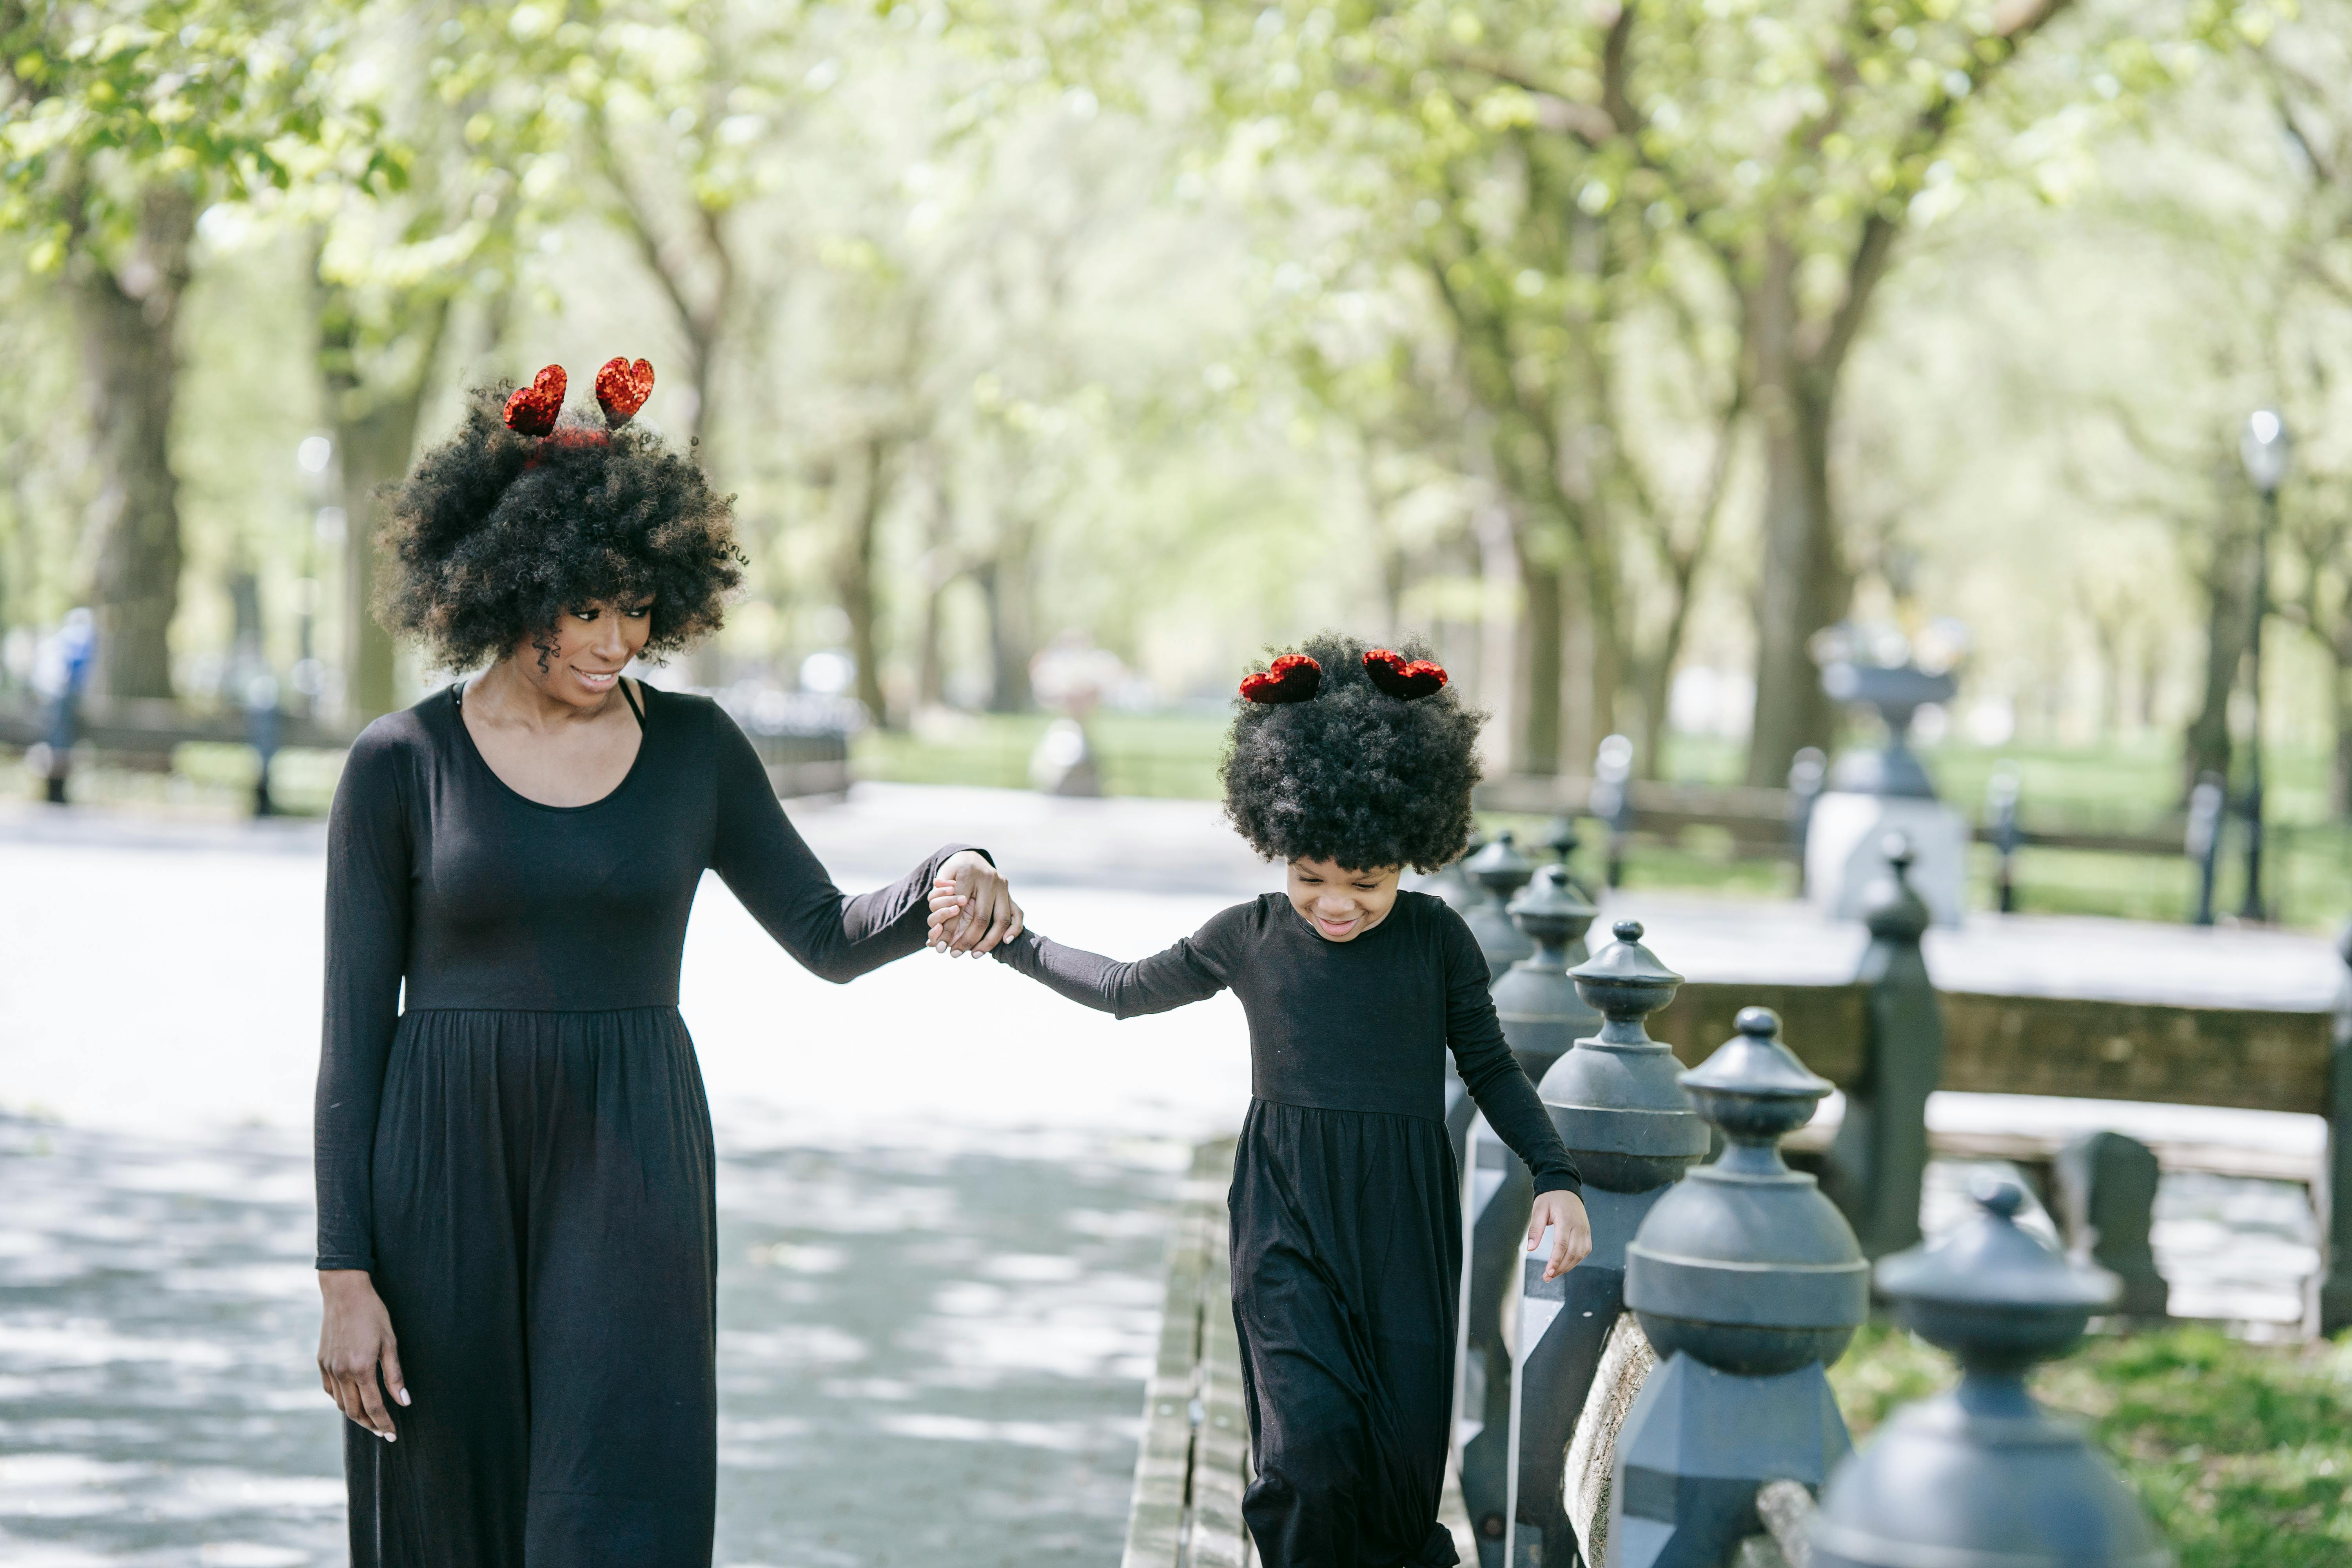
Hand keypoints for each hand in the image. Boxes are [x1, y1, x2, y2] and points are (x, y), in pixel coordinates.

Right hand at [318, 1270, 406, 1439]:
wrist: (344, 1293)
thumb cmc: (373, 1314)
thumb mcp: (390, 1342)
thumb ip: (395, 1375)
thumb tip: (404, 1402)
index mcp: (361, 1368)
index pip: (374, 1407)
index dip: (384, 1423)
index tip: (393, 1435)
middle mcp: (341, 1372)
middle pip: (355, 1411)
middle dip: (370, 1425)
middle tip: (383, 1432)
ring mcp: (328, 1368)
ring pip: (341, 1404)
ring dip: (355, 1415)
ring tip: (371, 1419)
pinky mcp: (321, 1362)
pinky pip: (330, 1391)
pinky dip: (341, 1400)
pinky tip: (353, 1400)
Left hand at [925, 850, 1023, 955]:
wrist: (971, 857)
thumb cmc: (953, 873)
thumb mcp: (941, 880)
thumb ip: (937, 903)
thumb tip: (932, 936)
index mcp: (968, 873)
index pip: (958, 906)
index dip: (949, 928)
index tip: (941, 945)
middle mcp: (989, 879)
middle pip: (982, 916)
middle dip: (968, 940)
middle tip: (955, 954)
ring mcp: (1002, 886)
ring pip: (1001, 919)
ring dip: (989, 941)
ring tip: (975, 954)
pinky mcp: (1010, 893)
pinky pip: (1017, 914)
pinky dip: (1014, 929)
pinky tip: (1005, 942)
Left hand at [1527, 1189, 1592, 1281]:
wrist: (1565, 1186)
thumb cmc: (1550, 1197)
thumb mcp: (1538, 1210)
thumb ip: (1535, 1229)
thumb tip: (1530, 1248)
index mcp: (1566, 1219)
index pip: (1562, 1245)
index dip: (1555, 1261)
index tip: (1547, 1273)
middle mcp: (1578, 1226)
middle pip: (1572, 1253)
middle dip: (1560, 1268)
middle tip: (1547, 1277)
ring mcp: (1585, 1229)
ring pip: (1580, 1254)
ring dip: (1568, 1266)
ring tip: (1554, 1273)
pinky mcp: (1587, 1231)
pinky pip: (1585, 1250)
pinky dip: (1576, 1260)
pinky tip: (1565, 1264)